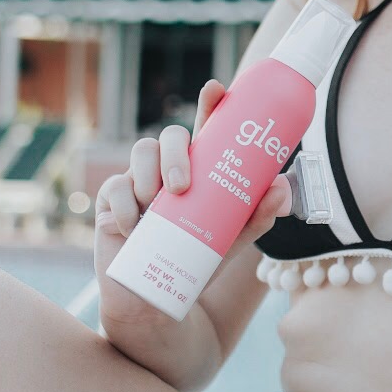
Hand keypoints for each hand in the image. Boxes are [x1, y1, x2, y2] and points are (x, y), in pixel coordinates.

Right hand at [94, 79, 291, 308]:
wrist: (155, 302)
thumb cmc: (195, 262)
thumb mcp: (231, 240)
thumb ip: (257, 215)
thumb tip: (280, 187)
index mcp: (200, 170)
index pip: (207, 129)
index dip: (211, 104)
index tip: (216, 89)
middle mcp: (168, 169)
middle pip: (169, 136)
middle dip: (175, 155)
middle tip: (181, 187)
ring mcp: (138, 182)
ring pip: (140, 153)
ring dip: (147, 178)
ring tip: (155, 209)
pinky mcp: (110, 202)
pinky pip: (113, 189)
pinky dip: (124, 209)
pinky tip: (132, 228)